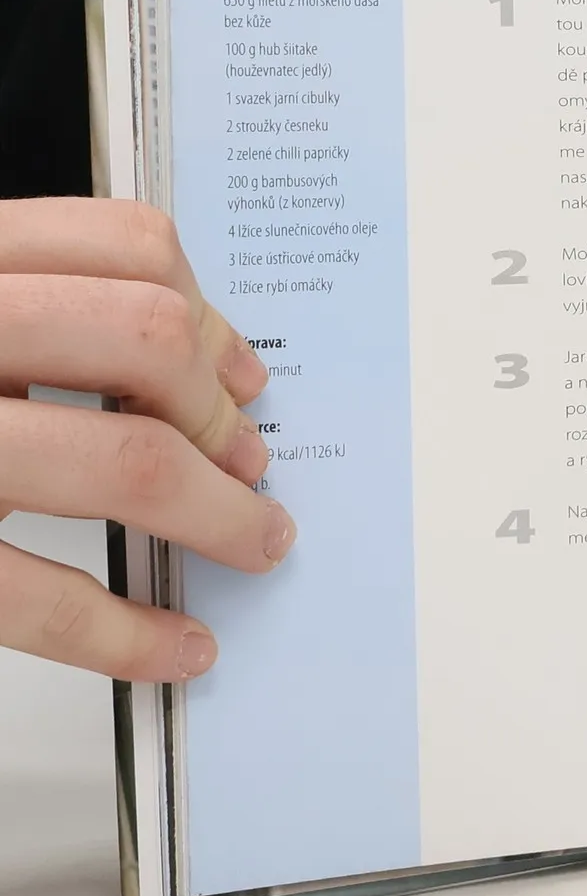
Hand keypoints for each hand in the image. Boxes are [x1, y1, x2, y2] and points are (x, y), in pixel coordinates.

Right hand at [0, 199, 295, 680]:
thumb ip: (24, 303)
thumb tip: (197, 362)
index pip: (125, 247)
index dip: (208, 315)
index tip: (241, 377)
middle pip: (143, 339)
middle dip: (219, 414)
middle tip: (249, 466)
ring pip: (124, 462)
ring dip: (218, 515)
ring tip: (253, 543)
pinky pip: (35, 595)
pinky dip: (127, 634)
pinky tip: (174, 648)